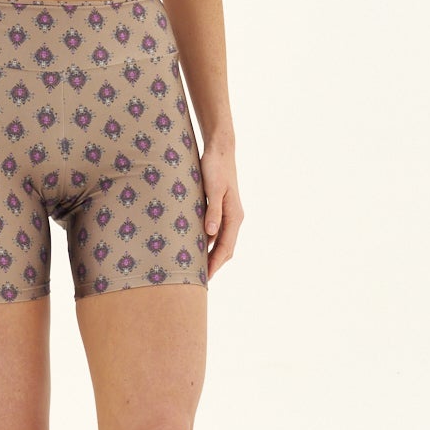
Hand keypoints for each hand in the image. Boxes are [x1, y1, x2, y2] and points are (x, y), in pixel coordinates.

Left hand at [199, 142, 242, 278]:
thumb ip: (213, 211)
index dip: (215, 264)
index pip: (226, 247)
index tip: (205, 278)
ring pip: (221, 241)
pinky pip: (215, 231)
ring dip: (210, 254)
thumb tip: (211, 233)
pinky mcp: (220, 208)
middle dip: (214, 264)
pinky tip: (195, 246)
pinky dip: (207, 242)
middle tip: (198, 280)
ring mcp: (228, 213)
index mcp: (235, 216)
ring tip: (196, 268)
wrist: (219, 149)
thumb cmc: (215, 167)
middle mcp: (234, 217)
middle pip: (226, 248)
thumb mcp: (214, 188)